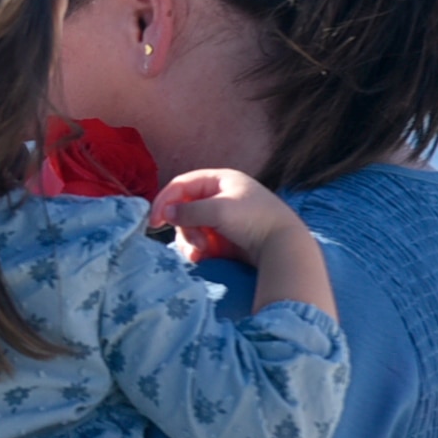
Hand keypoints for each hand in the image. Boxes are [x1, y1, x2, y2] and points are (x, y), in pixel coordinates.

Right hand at [148, 168, 301, 265]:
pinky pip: (200, 240)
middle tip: (193, 244)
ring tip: (203, 253)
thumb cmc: (254, 220)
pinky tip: (203, 258)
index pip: (182, 185)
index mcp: (220, 180)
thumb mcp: (219, 211)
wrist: (283, 247)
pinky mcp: (224, 237)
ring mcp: (221, 217)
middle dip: (184, 228)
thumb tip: (165, 213)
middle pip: (184, 208)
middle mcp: (219, 196)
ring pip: (190, 227)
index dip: (165, 200)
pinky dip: (197, 249)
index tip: (154, 221)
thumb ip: (189, 210)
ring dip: (191, 241)